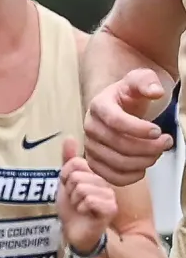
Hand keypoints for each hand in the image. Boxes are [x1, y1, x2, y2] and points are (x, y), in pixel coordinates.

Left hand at [57, 138, 117, 254]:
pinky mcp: (110, 208)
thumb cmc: (72, 208)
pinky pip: (89, 200)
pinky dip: (81, 208)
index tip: (69, 187)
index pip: (74, 163)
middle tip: (75, 200)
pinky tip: (86, 213)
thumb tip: (70, 137)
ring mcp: (110, 195)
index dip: (65, 177)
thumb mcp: (65, 181)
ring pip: (82, 188)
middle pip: (77, 176)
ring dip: (74, 200)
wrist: (75, 231)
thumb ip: (68, 160)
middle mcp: (105, 182)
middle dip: (69, 190)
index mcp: (95, 174)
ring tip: (80, 207)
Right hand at [84, 68, 173, 186]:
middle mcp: (90, 126)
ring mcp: (90, 146)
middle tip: (167, 141)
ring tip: (157, 153)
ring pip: (117, 163)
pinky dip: (130, 176)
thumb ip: (147, 81)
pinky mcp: (95, 162)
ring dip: (143, 161)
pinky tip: (143, 167)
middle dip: (149, 147)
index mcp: (99, 105)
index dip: (138, 129)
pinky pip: (111, 177)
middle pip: (118, 145)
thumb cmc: (130, 95)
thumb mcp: (140, 80)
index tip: (158, 131)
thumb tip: (155, 91)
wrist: (119, 108)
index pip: (115, 121)